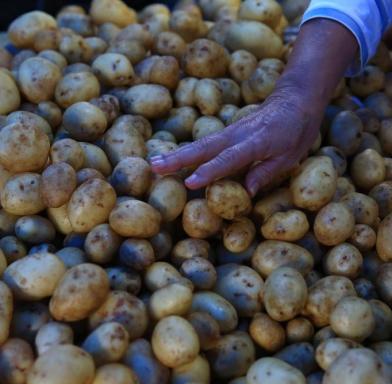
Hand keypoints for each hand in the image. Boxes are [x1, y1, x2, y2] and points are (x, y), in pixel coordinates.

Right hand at [151, 90, 322, 196]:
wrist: (297, 98)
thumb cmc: (297, 130)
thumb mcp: (289, 156)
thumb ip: (264, 173)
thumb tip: (244, 193)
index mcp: (256, 141)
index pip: (229, 158)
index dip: (210, 171)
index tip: (190, 183)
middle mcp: (238, 134)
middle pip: (204, 147)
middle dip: (179, 158)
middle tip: (155, 167)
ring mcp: (231, 130)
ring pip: (200, 144)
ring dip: (177, 153)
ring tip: (154, 163)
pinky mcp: (228, 131)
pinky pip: (205, 143)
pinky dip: (187, 151)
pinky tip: (173, 158)